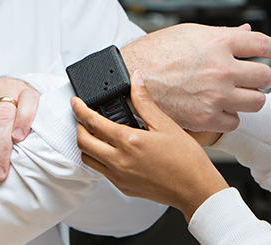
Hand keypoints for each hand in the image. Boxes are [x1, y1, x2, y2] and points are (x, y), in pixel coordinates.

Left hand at [74, 71, 229, 221]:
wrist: (195, 189)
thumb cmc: (186, 160)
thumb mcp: (165, 124)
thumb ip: (144, 102)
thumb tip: (135, 80)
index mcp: (129, 142)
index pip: (93, 122)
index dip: (80, 109)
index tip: (75, 102)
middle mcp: (119, 161)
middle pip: (83, 142)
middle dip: (78, 126)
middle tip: (82, 116)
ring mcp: (119, 176)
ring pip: (88, 159)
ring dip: (86, 144)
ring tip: (94, 133)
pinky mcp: (123, 187)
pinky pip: (101, 172)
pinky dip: (98, 159)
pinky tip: (110, 151)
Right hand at [121, 23, 270, 132]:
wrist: (129, 77)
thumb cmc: (155, 53)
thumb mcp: (190, 33)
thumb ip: (222, 35)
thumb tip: (245, 33)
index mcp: (219, 42)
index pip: (262, 44)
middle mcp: (223, 68)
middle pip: (265, 77)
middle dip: (261, 77)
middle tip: (251, 78)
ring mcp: (216, 95)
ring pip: (256, 102)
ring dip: (249, 99)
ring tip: (236, 95)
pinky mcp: (207, 117)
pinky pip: (235, 122)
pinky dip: (229, 117)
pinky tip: (218, 109)